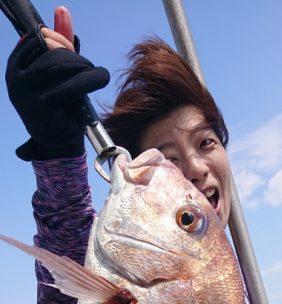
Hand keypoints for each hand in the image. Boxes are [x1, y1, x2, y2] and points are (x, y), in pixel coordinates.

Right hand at [5, 6, 109, 159]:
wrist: (59, 145)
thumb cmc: (60, 107)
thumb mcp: (58, 71)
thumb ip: (60, 41)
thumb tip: (62, 9)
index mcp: (15, 66)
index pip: (37, 37)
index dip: (58, 39)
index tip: (73, 52)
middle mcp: (15, 78)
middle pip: (49, 49)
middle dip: (75, 55)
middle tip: (90, 67)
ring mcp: (25, 93)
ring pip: (60, 63)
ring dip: (84, 66)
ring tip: (96, 74)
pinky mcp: (41, 106)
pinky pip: (71, 84)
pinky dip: (90, 79)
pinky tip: (99, 79)